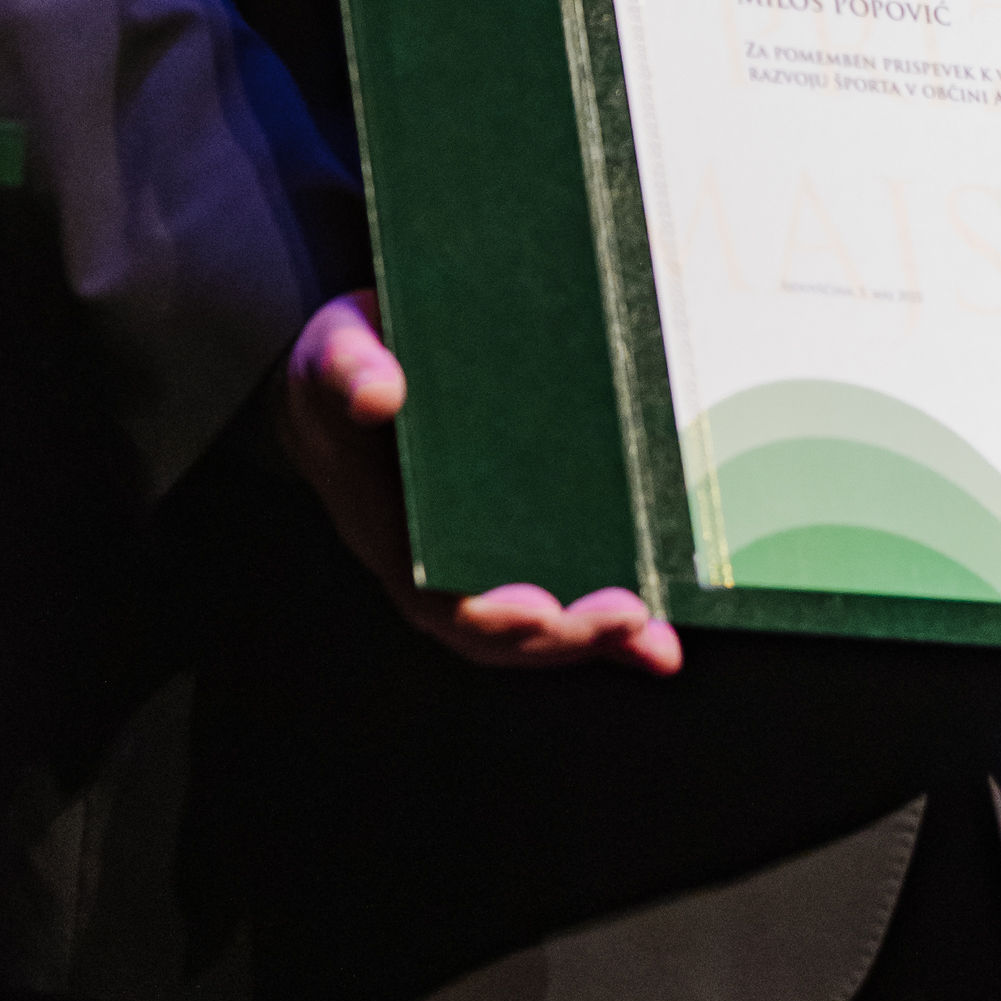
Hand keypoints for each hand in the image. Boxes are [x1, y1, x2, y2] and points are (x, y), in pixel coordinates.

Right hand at [273, 290, 682, 675]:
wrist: (348, 375)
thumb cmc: (343, 370)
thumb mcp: (337, 356)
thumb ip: (350, 369)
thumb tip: (378, 391)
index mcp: (388, 535)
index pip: (436, 598)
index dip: (488, 614)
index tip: (539, 611)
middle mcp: (435, 565)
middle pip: (500, 628)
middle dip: (567, 635)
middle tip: (630, 617)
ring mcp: (477, 561)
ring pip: (537, 626)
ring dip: (597, 641)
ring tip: (658, 644)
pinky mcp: (514, 543)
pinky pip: (563, 593)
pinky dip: (609, 625)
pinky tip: (663, 641)